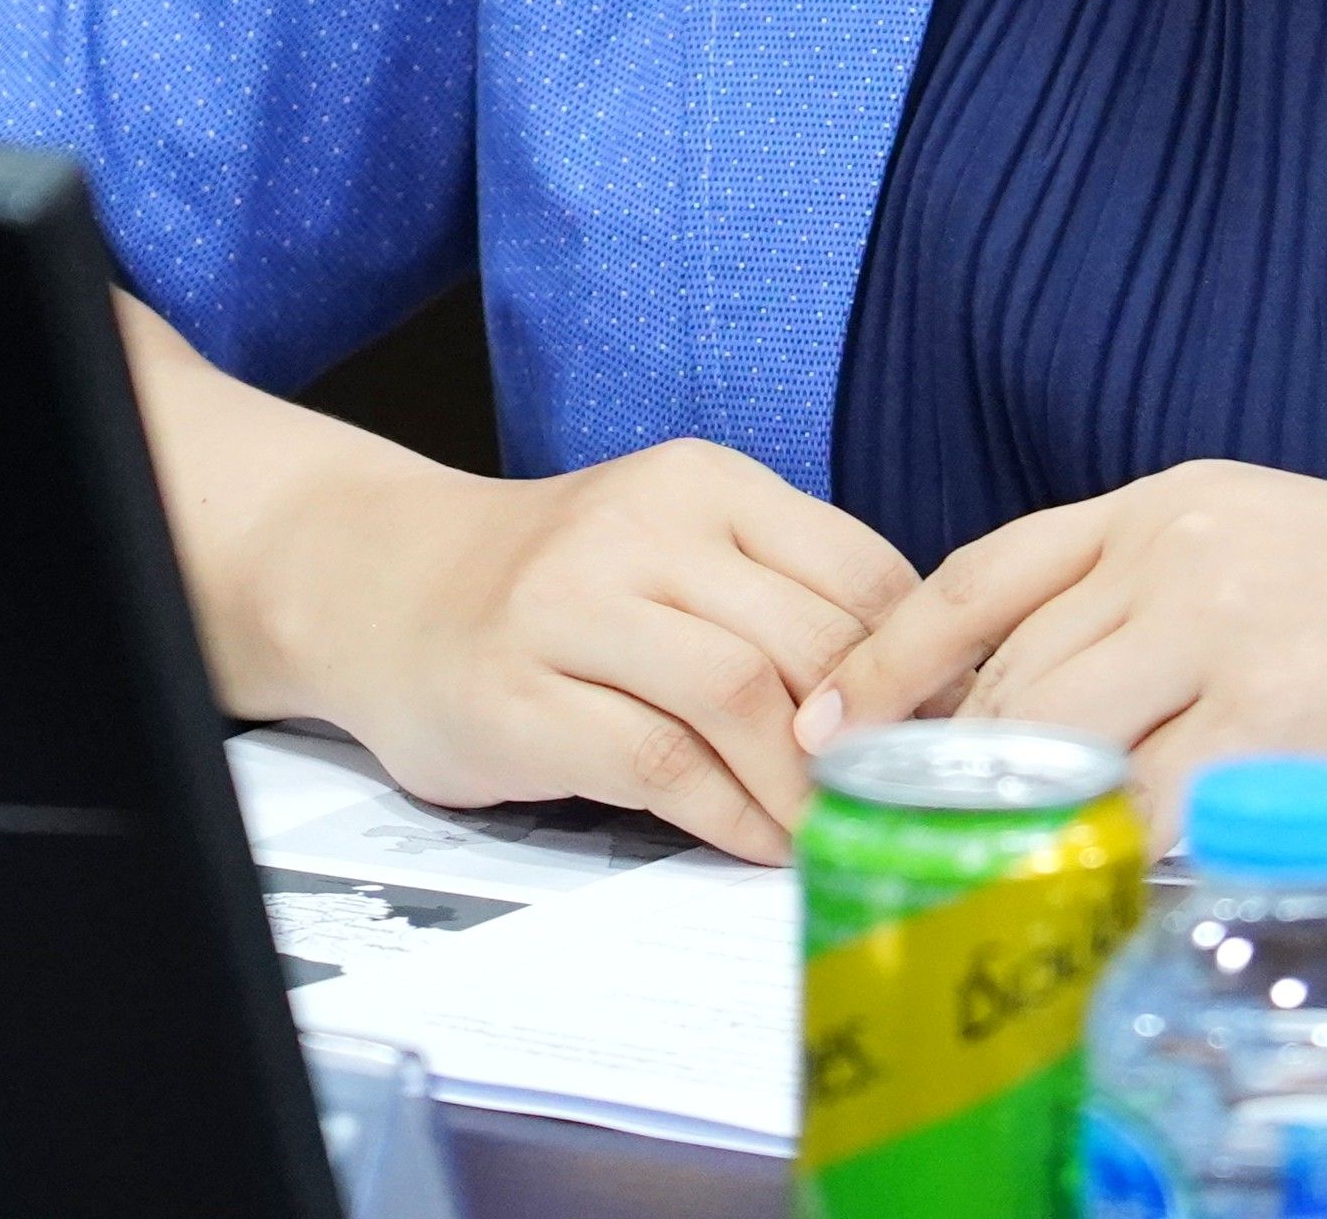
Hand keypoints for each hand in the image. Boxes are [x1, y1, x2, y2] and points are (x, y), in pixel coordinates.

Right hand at [255, 435, 916, 864]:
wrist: (383, 584)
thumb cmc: (558, 584)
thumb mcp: (674, 546)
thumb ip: (779, 596)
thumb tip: (923, 690)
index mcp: (701, 483)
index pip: (857, 571)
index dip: (918, 666)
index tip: (943, 733)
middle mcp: (637, 530)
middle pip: (808, 639)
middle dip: (871, 736)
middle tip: (898, 801)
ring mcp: (568, 611)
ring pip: (739, 700)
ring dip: (803, 789)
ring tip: (830, 835)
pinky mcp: (517, 699)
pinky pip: (658, 766)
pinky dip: (727, 818)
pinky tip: (755, 843)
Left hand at [809, 463, 1326, 833]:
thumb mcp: (1274, 556)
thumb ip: (1160, 604)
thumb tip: (1050, 701)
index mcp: (1169, 502)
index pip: (987, 571)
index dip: (891, 651)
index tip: (828, 719)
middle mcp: (1181, 546)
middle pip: (1009, 666)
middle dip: (943, 758)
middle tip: (901, 833)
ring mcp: (1228, 625)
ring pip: (1063, 731)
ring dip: (1023, 808)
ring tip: (994, 868)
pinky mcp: (1279, 711)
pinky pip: (1152, 801)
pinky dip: (1117, 850)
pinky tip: (1112, 883)